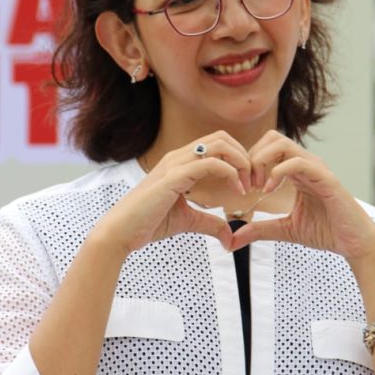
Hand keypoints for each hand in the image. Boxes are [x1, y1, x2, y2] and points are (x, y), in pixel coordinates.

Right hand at [92, 132, 252, 254]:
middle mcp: (178, 157)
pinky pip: (210, 163)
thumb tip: (229, 236)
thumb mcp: (188, 221)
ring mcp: (175, 164)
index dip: (238, 158)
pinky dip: (230, 173)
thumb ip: (210, 223)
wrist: (121, 232)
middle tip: (254, 181)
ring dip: (241, 161)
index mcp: (180, 162)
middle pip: (221, 137)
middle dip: (244, 155)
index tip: (249, 182)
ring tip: (248, 185)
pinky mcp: (174, 177)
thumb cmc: (147, 223)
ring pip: (218, 144)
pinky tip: (237, 191)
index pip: (217, 144)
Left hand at [230, 132, 374, 263]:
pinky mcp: (325, 178)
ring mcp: (316, 168)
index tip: (242, 187)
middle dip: (252, 157)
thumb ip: (260, 230)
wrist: (355, 244)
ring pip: (282, 144)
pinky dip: (278, 172)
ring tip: (257, 186)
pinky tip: (269, 190)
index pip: (267, 147)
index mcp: (297, 170)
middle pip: (272, 138)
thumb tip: (232, 240)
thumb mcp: (285, 230)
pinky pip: (298, 162)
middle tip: (247, 184)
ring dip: (261, 161)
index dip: (249, 162)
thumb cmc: (326, 232)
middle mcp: (306, 164)